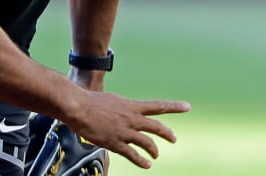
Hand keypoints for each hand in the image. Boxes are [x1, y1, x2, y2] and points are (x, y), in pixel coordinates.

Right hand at [63, 90, 189, 168]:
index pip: (157, 106)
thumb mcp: (111, 100)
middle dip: (167, 134)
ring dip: (154, 150)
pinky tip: (146, 164)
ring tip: (156, 155)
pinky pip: (133, 155)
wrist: (78, 106)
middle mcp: (131, 118)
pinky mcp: (115, 143)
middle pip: (156, 127)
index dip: (174, 106)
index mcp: (131, 106)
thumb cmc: (89, 101)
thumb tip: (122, 111)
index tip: (188, 107)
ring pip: (147, 143)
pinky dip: (141, 161)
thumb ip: (120, 108)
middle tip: (174, 139)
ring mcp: (124, 131)